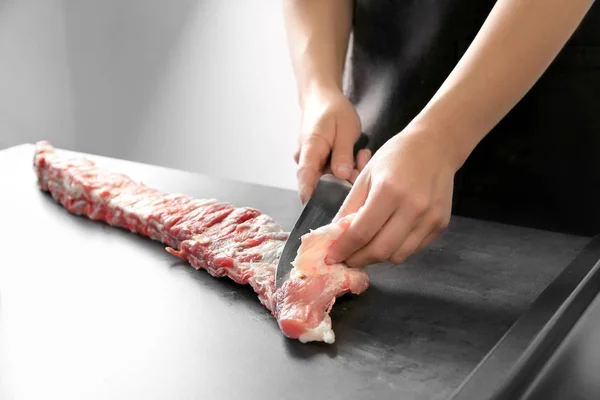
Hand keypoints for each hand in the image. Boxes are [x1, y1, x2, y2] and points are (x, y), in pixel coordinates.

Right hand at [294, 87, 371, 203]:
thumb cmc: (333, 110)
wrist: (322, 98)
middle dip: (343, 183)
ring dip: (348, 174)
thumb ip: (343, 154)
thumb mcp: (345, 129)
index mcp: (310, 149)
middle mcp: (306, 159)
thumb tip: (342, 176)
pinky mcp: (320, 163)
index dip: (311, 196)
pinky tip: (357, 156)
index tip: (320, 211)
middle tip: (360, 166)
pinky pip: (333, 174)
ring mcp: (312, 162)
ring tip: (360, 156)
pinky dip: (347, 169)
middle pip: (321, 184)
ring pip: (330, 180)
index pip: (305, 178)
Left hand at [325, 125, 456, 267]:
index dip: (343, 249)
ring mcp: (429, 218)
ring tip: (366, 248)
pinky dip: (396, 249)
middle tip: (346, 259)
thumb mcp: (366, 175)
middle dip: (358, 260)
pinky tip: (387, 238)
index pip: (361, 233)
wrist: (436, 146)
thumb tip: (336, 235)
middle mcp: (412, 208)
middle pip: (380, 251)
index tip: (331, 257)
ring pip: (398, 256)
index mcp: (389, 192)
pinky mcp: (440, 224)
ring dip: (378, 257)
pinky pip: (413, 249)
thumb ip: (350, 207)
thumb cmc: (397, 156)